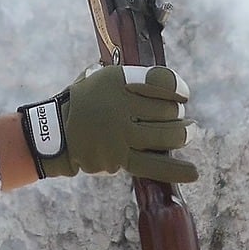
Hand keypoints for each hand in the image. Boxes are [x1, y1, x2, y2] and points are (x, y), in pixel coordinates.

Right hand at [18, 64, 194, 183]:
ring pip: (167, 136)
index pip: (162, 82)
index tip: (182, 94)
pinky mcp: (120, 158)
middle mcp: (120, 105)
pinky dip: (176, 169)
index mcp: (117, 80)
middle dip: (178, 113)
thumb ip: (129, 76)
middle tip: (178, 115)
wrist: (55, 133)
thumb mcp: (99, 76)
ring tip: (190, 131)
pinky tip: (193, 173)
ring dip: (183, 134)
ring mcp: (121, 134)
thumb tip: (164, 81)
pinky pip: (154, 165)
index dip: (178, 88)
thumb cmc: (83, 102)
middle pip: (168, 110)